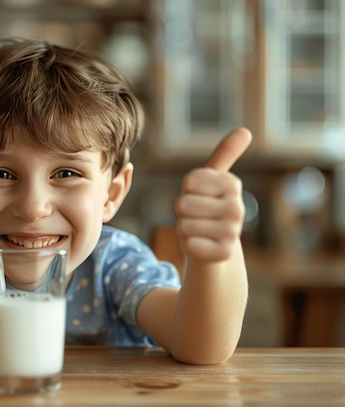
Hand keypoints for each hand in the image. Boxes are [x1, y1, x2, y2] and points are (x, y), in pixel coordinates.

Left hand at [175, 127, 251, 261]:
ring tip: (199, 230)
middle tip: (197, 217)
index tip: (200, 196)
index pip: (190, 181)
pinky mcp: (224, 254)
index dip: (187, 190)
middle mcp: (237, 208)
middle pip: (183, 204)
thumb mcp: (213, 180)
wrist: (215, 244)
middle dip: (182, 212)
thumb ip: (224, 155)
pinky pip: (188, 245)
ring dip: (184, 229)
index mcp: (233, 184)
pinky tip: (201, 245)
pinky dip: (188, 245)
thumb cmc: (208, 206)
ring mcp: (232, 232)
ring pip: (183, 225)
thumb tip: (245, 130)